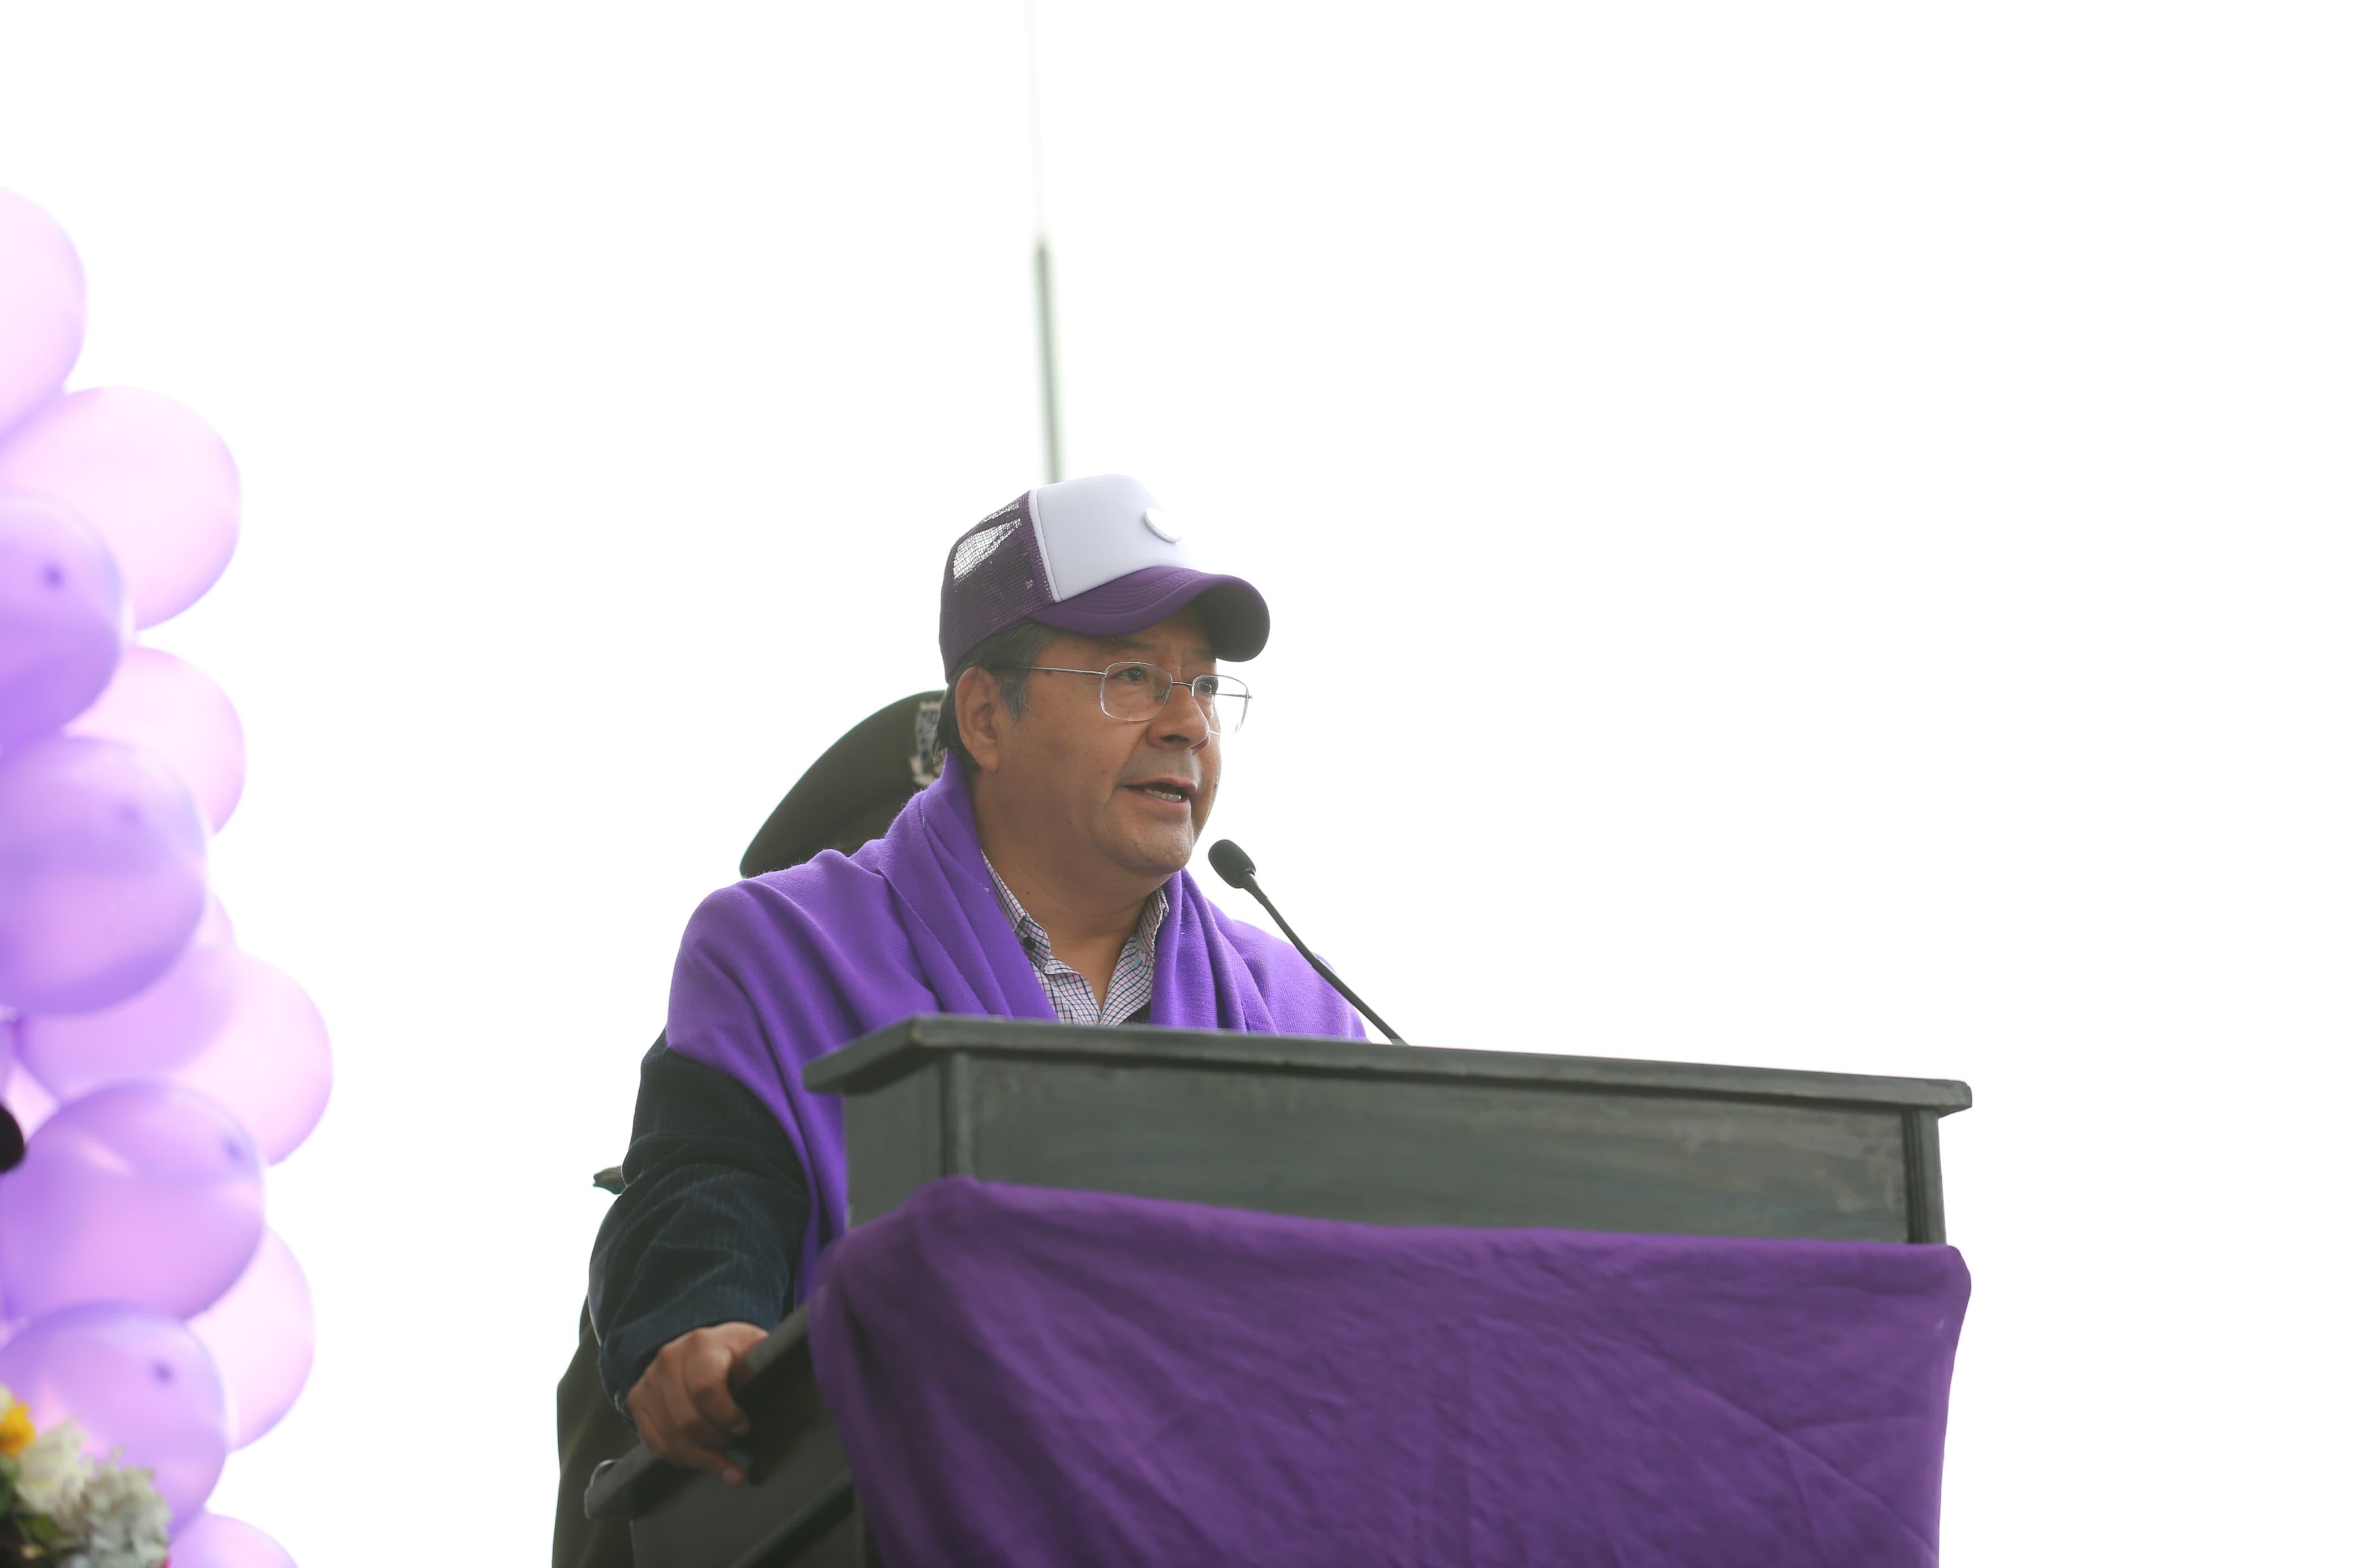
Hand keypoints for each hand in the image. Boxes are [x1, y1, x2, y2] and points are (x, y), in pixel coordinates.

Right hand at [626, 1321, 769, 1483]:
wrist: (699, 1346)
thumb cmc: (734, 1351)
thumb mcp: (754, 1346)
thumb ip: (764, 1362)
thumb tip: (786, 1383)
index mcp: (701, 1344)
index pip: (705, 1388)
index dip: (726, 1415)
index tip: (745, 1427)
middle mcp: (669, 1359)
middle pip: (686, 1420)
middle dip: (715, 1443)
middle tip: (735, 1446)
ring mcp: (649, 1380)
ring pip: (670, 1437)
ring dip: (701, 1459)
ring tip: (727, 1468)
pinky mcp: (638, 1400)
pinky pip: (655, 1443)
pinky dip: (681, 1459)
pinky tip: (702, 1462)